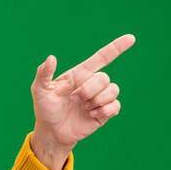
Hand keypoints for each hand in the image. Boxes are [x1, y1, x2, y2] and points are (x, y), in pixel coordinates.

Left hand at [30, 35, 135, 169]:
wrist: (52, 131)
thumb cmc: (45, 108)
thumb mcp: (40, 90)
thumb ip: (44, 73)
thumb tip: (51, 58)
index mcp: (79, 74)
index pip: (101, 57)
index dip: (116, 48)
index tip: (131, 38)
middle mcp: (92, 84)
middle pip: (104, 78)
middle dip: (88, 90)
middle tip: (74, 100)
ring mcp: (99, 98)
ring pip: (112, 90)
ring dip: (96, 100)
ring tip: (83, 108)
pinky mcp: (105, 112)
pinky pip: (116, 106)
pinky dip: (104, 110)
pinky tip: (91, 115)